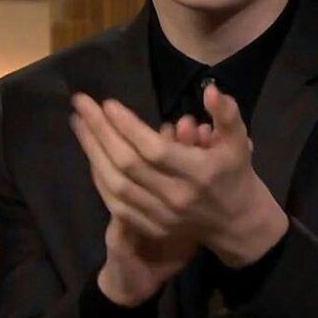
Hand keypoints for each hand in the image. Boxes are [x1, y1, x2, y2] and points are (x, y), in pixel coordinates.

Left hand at [70, 84, 285, 268]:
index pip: (155, 150)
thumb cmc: (235, 173)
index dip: (129, 126)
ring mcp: (161, 216)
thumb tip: (210, 89)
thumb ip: (226, 114)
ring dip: (93, 152)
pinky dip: (99, 177)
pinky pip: (115, 203)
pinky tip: (91, 154)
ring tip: (79, 123)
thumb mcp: (239, 140)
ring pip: (115, 185)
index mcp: (199, 173)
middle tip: (81, 104)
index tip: (108, 103)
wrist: (236, 223)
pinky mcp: (150, 227)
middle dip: (100, 131)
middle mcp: (177, 197)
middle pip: (127, 164)